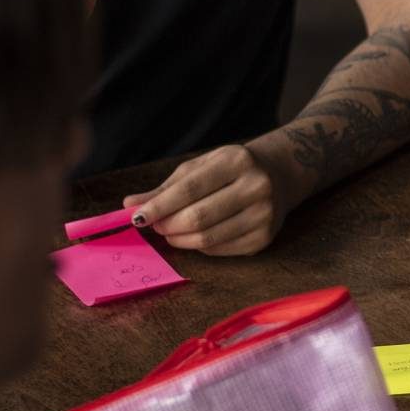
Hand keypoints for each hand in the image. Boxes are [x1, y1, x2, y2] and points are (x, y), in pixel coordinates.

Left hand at [126, 138, 295, 254]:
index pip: (190, 188)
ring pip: (207, 238)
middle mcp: (256, 186)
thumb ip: (166, 188)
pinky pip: (219, 250)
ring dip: (179, 239)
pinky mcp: (264, 238)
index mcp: (237, 161)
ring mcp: (264, 214)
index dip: (160, 205)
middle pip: (198, 217)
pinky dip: (199, 246)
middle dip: (168, 225)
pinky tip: (195, 236)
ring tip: (169, 232)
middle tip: (154, 225)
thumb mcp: (200, 168)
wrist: (278, 175)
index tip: (136, 217)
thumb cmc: (229, 170)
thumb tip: (131, 205)